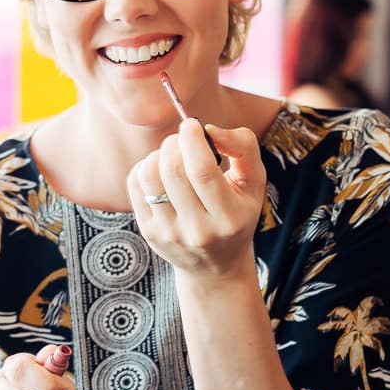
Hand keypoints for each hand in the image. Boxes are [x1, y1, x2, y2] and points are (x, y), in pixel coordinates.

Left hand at [127, 119, 266, 288]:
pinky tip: (161, 170)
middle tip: (183, 138)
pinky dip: (145, 166)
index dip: (192, 140)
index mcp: (229, 217)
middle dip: (175, 143)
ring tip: (173, 155)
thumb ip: (243, 148)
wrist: (215, 265)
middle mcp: (198, 230)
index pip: (202, 172)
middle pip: (173, 171)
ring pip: (149, 177)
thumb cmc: (237, 213)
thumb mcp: (254, 183)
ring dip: (158, 154)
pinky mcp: (148, 232)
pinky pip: (135, 184)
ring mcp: (169, 233)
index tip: (191, 124)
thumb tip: (209, 129)